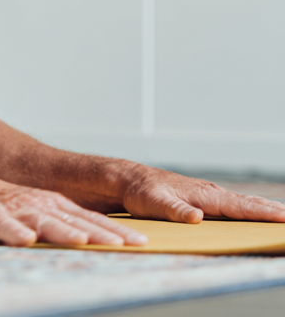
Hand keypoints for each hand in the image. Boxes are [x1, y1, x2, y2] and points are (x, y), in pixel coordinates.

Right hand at [0, 170, 148, 246]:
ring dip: (61, 231)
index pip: (90, 219)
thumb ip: (63, 227)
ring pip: (41, 221)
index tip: (143, 243)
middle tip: (125, 245)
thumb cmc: (0, 208)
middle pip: (72, 220)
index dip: (116, 231)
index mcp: (51, 205)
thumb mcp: (36, 215)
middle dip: (99, 232)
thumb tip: (99, 244)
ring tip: (81, 241)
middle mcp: (37, 204)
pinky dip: (13, 232)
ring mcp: (13, 209)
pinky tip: (24, 239)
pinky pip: (1, 225)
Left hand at [121, 167, 284, 223]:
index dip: (263, 213)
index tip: (284, 218)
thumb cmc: (141, 191)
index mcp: (204, 195)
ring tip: (283, 217)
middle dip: (272, 211)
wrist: (129, 179)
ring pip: (242, 203)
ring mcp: (208, 195)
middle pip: (248, 203)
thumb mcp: (154, 203)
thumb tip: (197, 217)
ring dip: (264, 209)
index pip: (240, 206)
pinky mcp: (203, 199)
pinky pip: (233, 205)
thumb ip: (175, 210)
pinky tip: (256, 213)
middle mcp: (210, 193)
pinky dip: (250, 208)